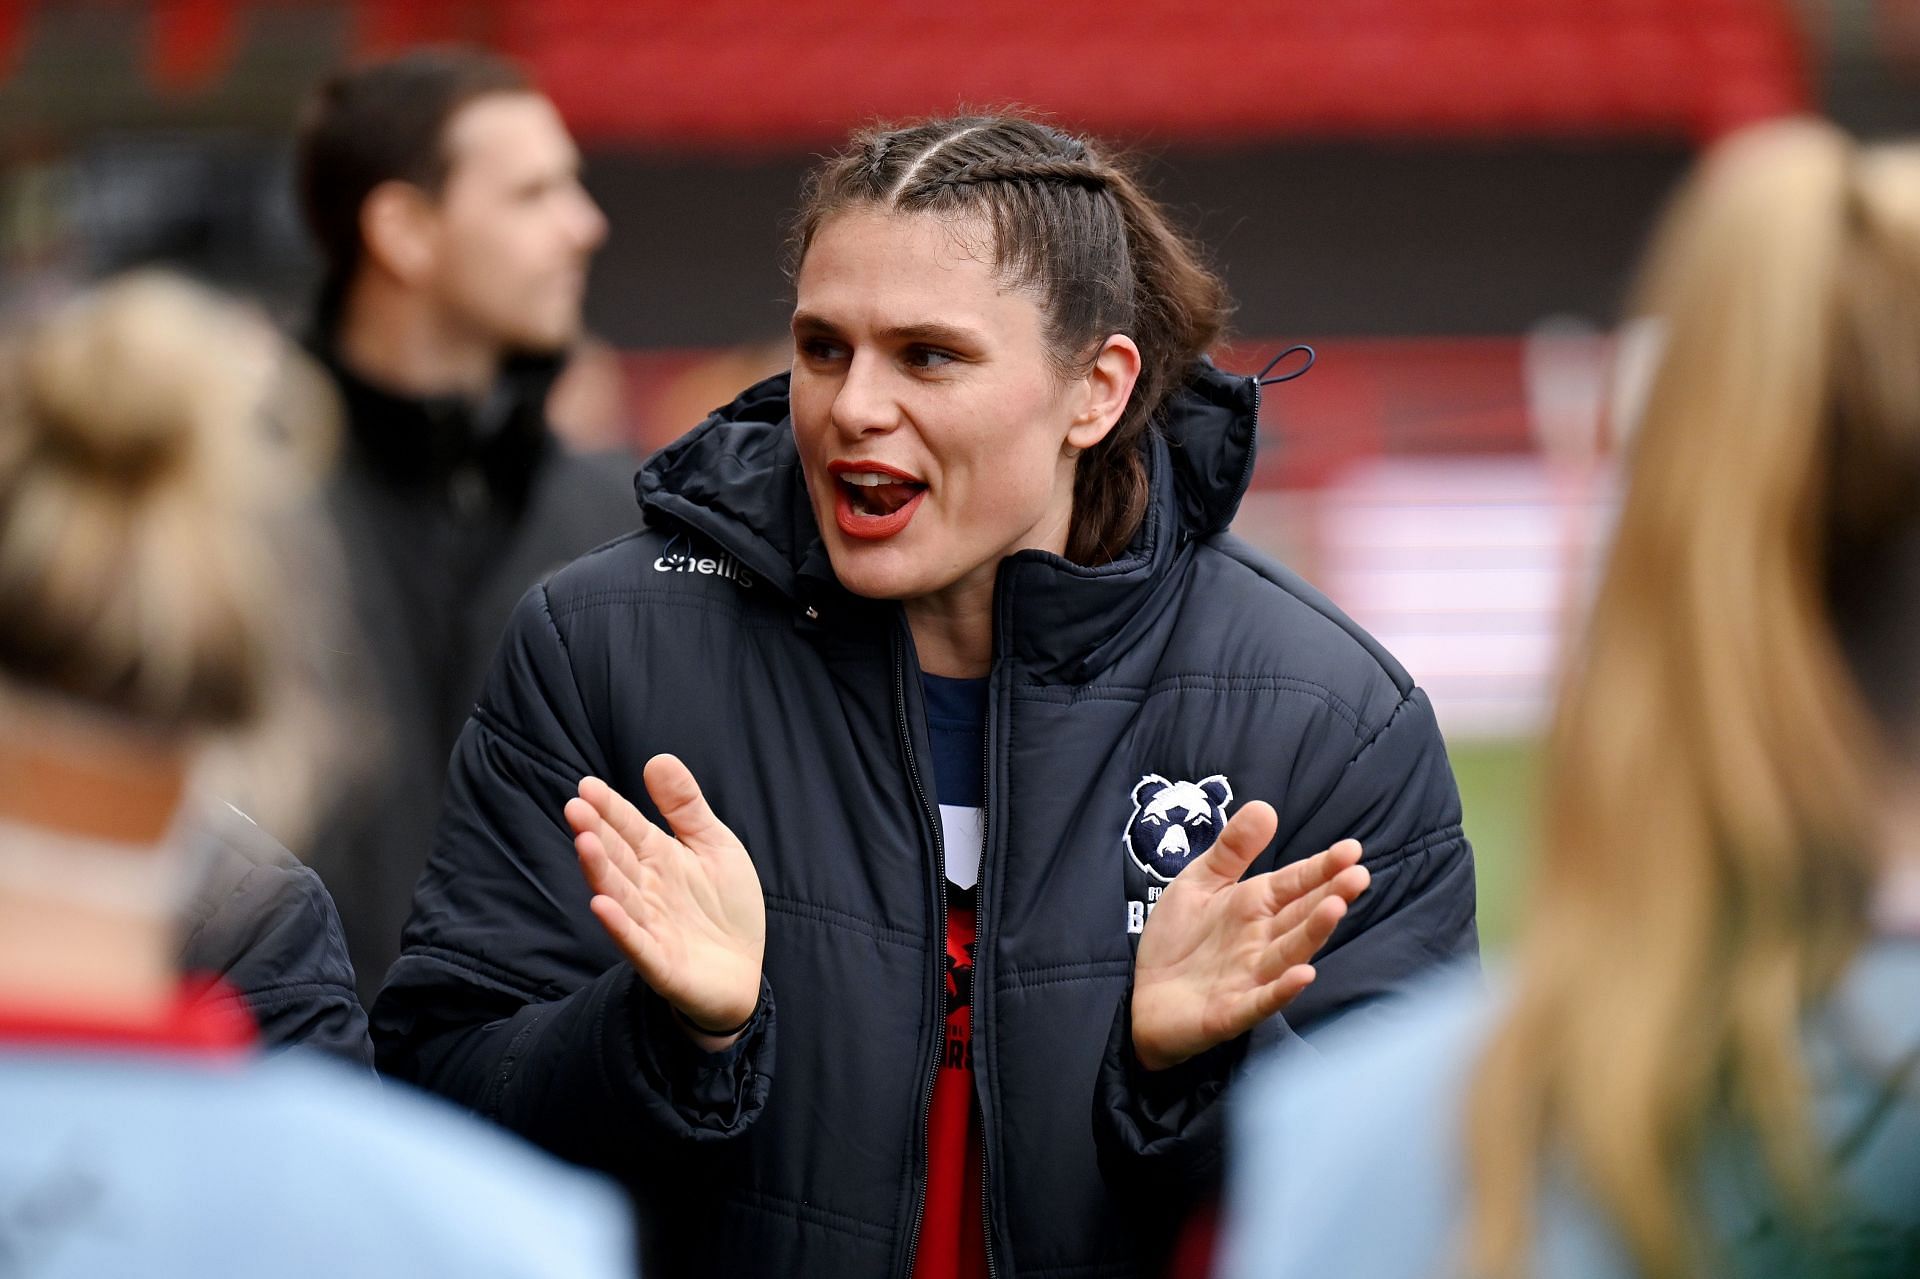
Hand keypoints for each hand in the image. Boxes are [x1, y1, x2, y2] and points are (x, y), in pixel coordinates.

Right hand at [565, 754, 765, 1046]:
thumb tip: (657, 758)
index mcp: (659, 859)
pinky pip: (637, 943)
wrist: (743, 971)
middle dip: (596, 834)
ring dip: (600, 872)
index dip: (610, 808)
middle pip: (617, 859)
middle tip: (575, 807)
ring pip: (620, 896)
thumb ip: (686, 807)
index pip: (629, 829)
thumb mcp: (713, 845)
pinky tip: (601, 905)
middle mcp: (647, 890)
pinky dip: (620, 926)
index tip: (587, 785)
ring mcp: (651, 927)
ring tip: (584, 843)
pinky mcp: (661, 964)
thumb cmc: (725, 906)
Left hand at [1131, 801, 1367, 1070]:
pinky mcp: (1231, 1011)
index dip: (1322, 867)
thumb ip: (1232, 850)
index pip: (1295, 883)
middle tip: (1359, 875)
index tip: (1352, 850)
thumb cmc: (1177, 940)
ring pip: (1289, 953)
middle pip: (1301, 916)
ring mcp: (1250, 977)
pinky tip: (1303, 975)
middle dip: (1330, 895)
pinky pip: (1261, 1000)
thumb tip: (1266, 806)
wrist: (1142, 998)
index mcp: (1254, 906)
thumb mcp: (1199, 882)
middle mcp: (1261, 941)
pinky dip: (1281, 990)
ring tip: (1336, 908)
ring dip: (1313, 933)